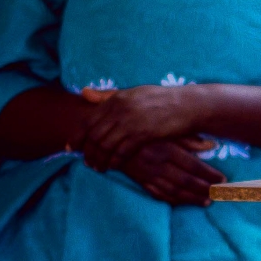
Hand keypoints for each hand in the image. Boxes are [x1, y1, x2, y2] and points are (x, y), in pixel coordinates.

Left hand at [78, 83, 209, 168]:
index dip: (76, 136)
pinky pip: (122, 151)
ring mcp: (131, 122)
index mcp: (116, 99)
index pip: (87, 120)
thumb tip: (83, 92)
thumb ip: (107, 95)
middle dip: (87, 152)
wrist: (189, 105)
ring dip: (99, 159)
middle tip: (86, 162)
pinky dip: (115, 160)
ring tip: (98, 167)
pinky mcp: (144, 134)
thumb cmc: (161, 99)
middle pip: (93, 135)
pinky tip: (114, 166)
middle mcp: (120, 109)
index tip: (70, 148)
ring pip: (105, 145)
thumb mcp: (133, 93)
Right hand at [119, 136, 224, 204]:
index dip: (210, 175)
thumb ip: (188, 138)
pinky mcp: (140, 181)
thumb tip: (211, 145)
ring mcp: (147, 175)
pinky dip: (173, 200)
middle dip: (204, 189)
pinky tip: (184, 203)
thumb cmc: (141, 128)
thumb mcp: (164, 128)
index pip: (193, 166)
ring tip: (207, 202)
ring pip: (173, 191)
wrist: (109, 137)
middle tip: (220, 194)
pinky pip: (158, 194)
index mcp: (166, 150)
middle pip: (185, 182)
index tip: (223, 179)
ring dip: (191, 198)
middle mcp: (157, 165)